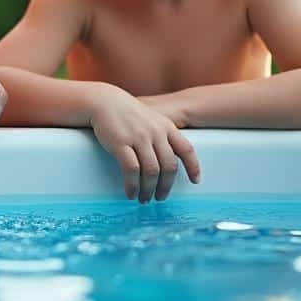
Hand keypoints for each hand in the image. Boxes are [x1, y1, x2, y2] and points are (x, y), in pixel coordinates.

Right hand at [89, 86, 200, 202]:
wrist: (105, 102)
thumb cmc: (128, 113)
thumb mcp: (152, 120)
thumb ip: (163, 136)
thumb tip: (168, 161)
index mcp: (166, 127)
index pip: (187, 149)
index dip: (193, 167)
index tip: (195, 181)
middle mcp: (155, 133)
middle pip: (169, 166)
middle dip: (166, 186)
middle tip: (160, 197)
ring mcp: (139, 137)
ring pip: (151, 171)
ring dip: (148, 189)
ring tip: (143, 198)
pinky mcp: (121, 143)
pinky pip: (132, 170)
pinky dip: (133, 185)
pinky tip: (131, 192)